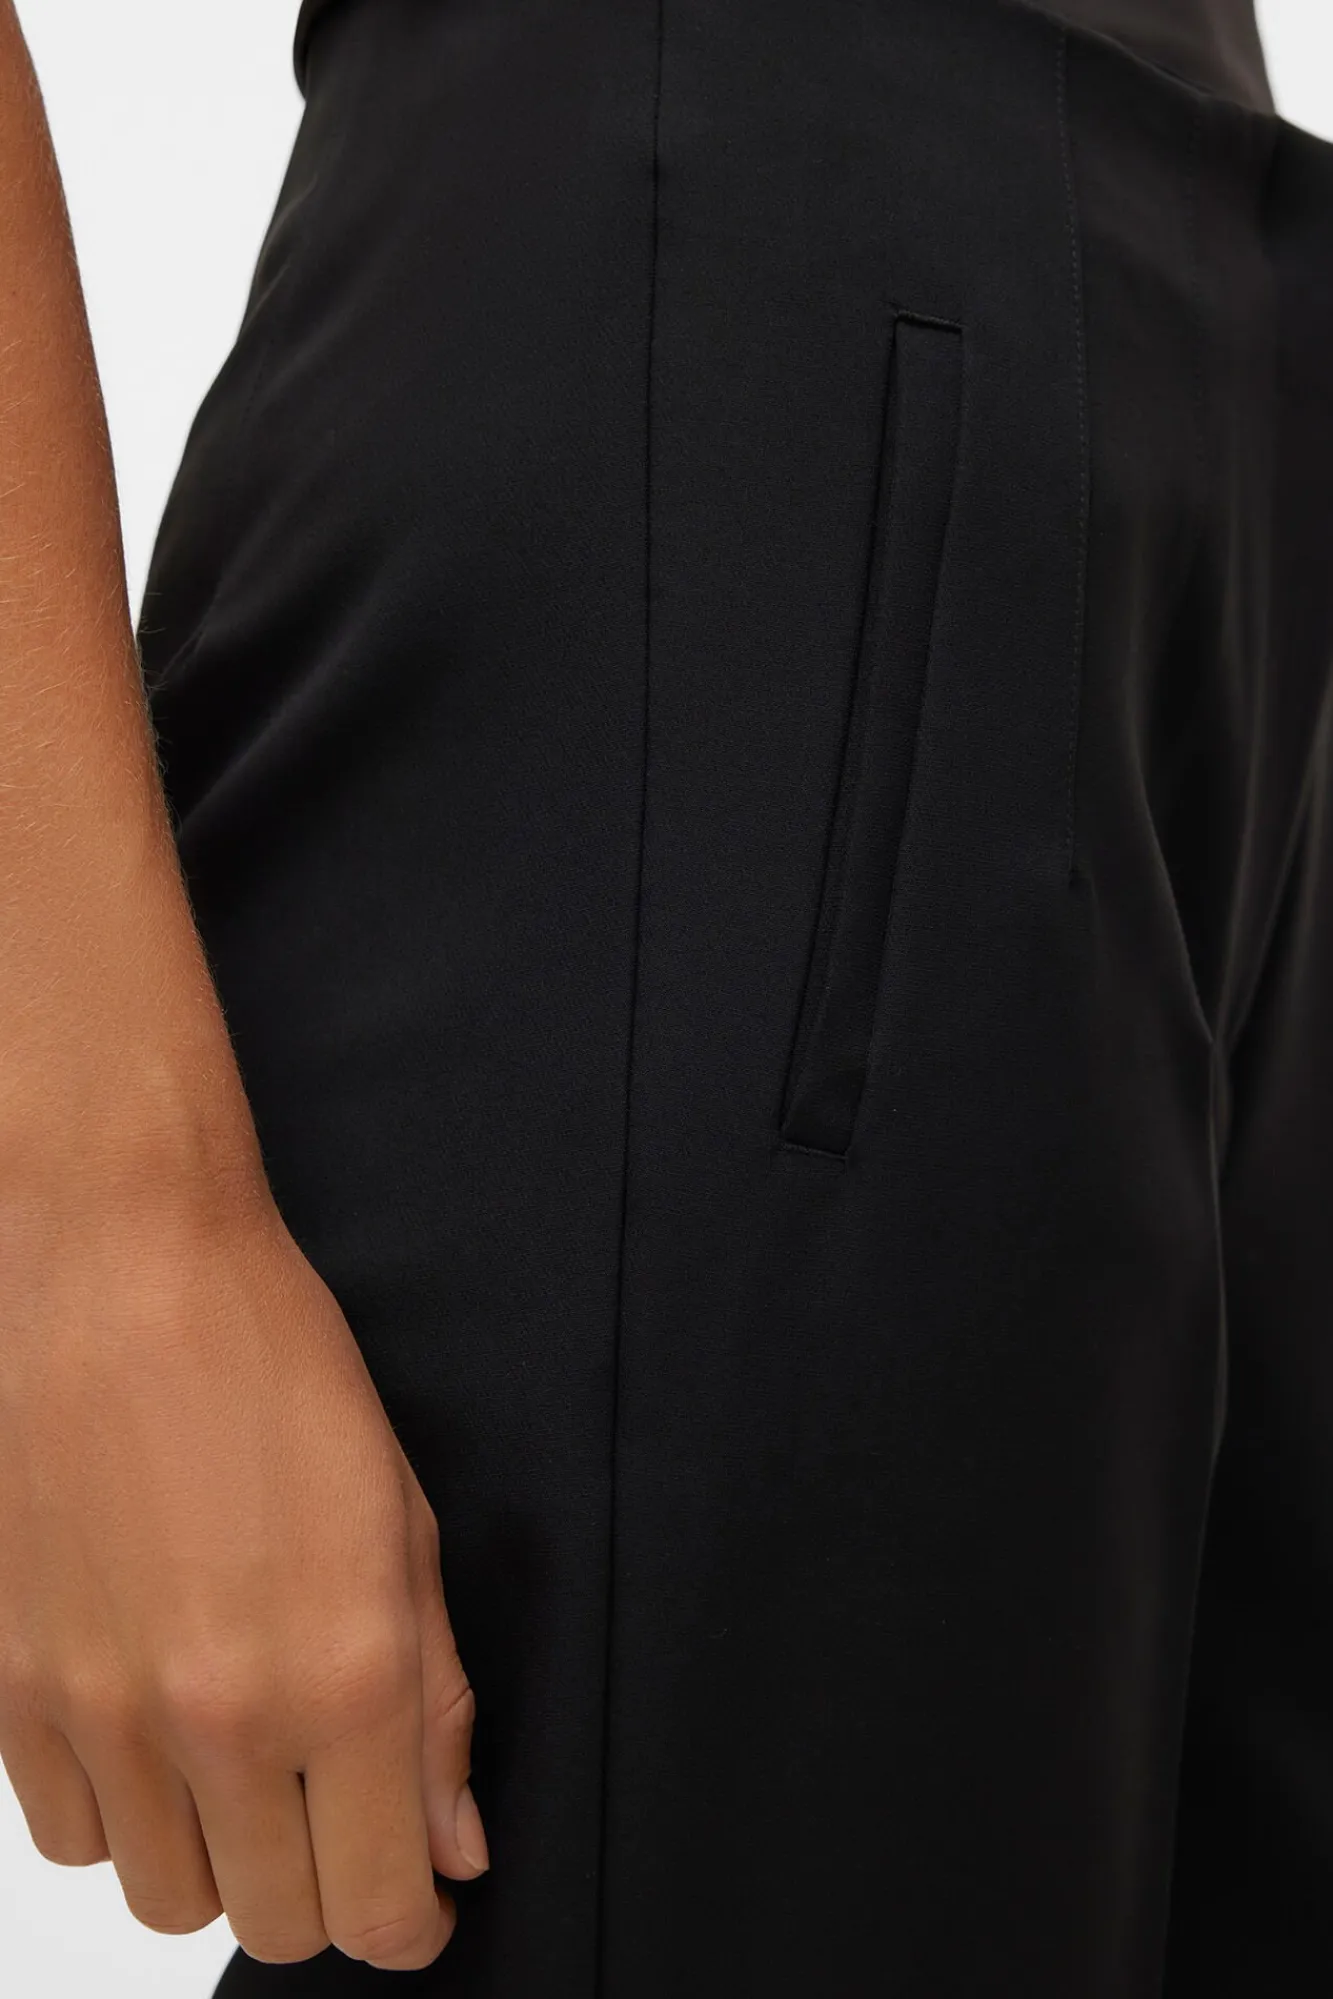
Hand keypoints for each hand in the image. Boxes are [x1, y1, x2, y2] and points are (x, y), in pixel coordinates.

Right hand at [0, 1173, 486, 1969]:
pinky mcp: (10, 1691)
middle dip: (323, 1887)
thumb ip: (434, 1704)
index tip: (416, 1895)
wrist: (120, 1273)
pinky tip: (151, 1719)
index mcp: (344, 1675)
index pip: (380, 1909)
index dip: (411, 1920)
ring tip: (239, 1749)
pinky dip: (118, 1807)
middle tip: (334, 1808)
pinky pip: (66, 1834)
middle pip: (273, 1922)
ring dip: (217, 1849)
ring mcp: (100, 1714)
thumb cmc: (271, 1367)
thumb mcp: (401, 1522)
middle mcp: (217, 1718)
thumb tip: (452, 1843)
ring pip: (164, 1894)